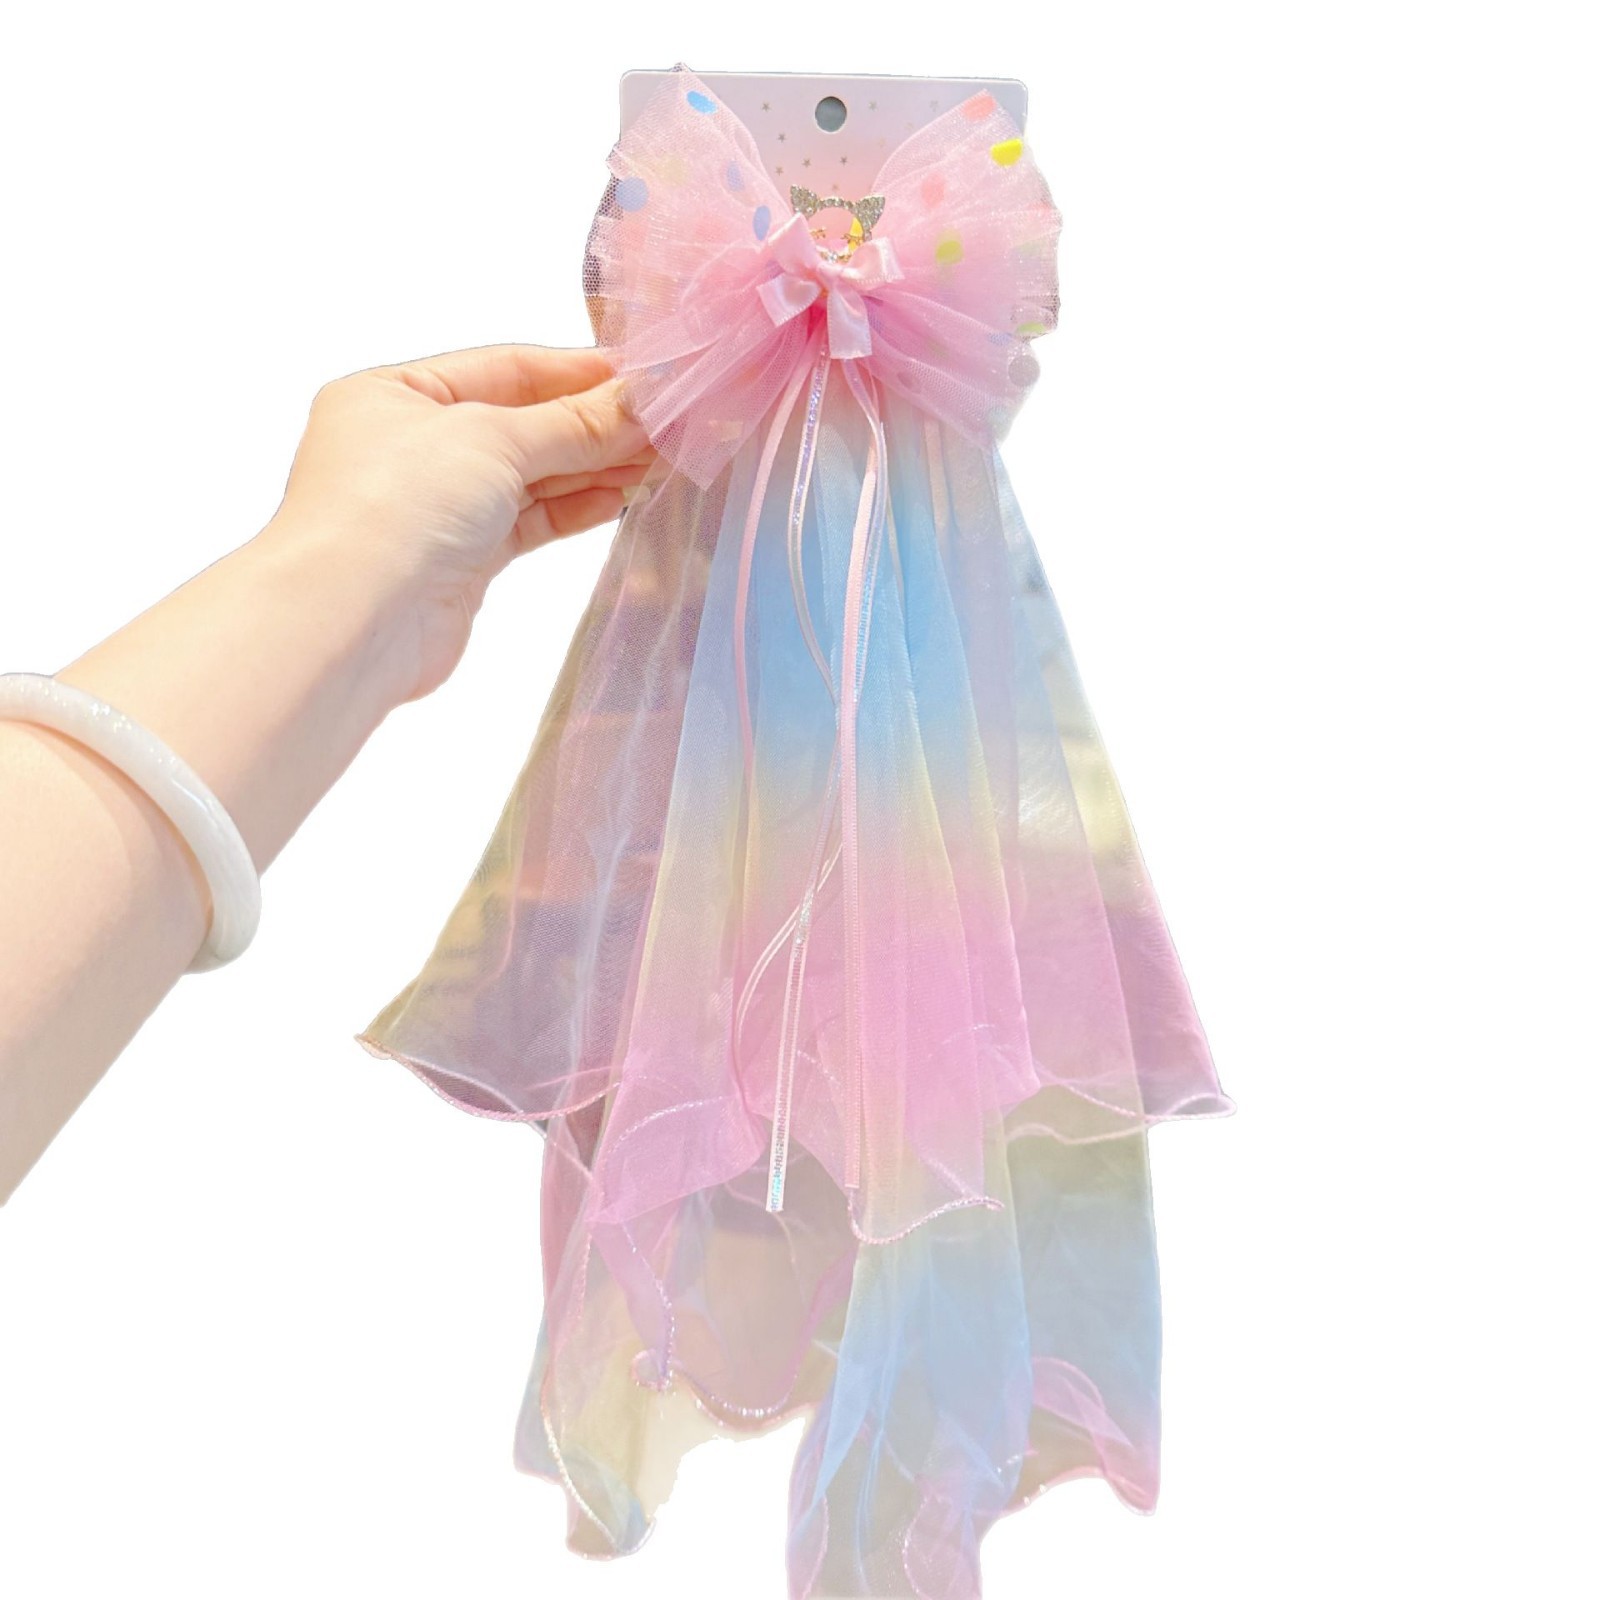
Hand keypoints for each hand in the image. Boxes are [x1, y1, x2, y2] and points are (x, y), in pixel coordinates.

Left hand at [266, 344, 653, 701]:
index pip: (506, 369)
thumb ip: (574, 423)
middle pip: (524, 423)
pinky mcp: (463, 562)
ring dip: (597, 466)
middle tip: (672, 422)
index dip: (579, 372)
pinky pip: (531, 522)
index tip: (648, 376)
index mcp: (396, 393)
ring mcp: (438, 506)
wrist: (354, 621)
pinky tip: (626, 495)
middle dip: (597, 424)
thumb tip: (645, 401)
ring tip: (665, 457)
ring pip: (532, 476)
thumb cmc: (396, 505)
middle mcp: (412, 445)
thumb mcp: (493, 439)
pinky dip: (577, 507)